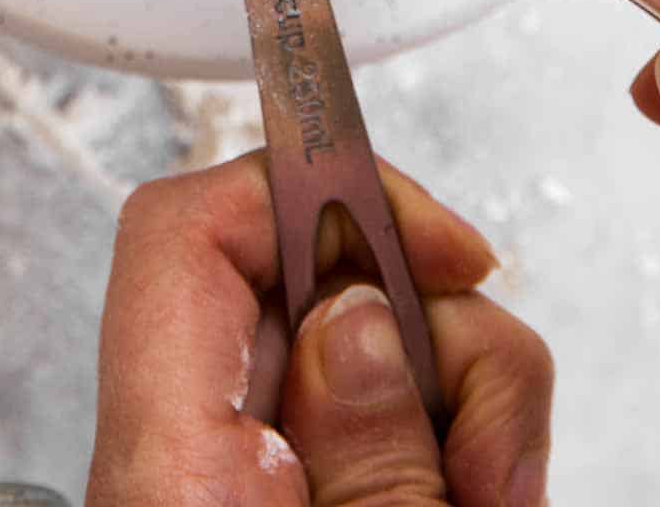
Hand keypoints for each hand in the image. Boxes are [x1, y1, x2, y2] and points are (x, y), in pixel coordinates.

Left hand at [86, 150, 552, 504]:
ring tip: (491, 490)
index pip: (186, 232)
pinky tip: (479, 494)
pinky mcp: (302, 485)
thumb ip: (370, 457)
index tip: (428, 233)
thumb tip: (361, 320)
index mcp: (168, 473)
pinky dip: (451, 437)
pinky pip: (383, 411)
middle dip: (432, 318)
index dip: (310, 184)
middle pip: (309, 276)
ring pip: (369, 340)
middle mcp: (189, 458)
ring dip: (466, 393)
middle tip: (485, 420)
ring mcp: (245, 470)